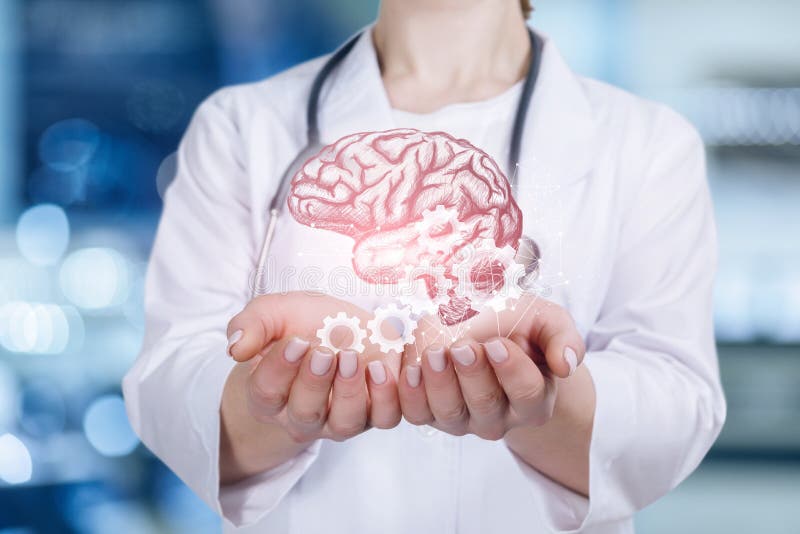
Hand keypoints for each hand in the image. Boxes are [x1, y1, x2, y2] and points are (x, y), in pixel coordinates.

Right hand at [220, 292, 400, 482]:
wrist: (349, 324)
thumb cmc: (306, 322)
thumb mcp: (276, 312)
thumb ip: (252, 325)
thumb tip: (235, 347)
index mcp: (271, 394)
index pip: (266, 393)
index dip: (278, 369)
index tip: (295, 342)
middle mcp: (304, 415)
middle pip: (304, 414)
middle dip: (312, 383)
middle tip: (323, 351)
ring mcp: (342, 418)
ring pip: (345, 423)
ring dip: (348, 392)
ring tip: (351, 358)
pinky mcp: (376, 412)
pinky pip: (384, 418)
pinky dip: (387, 398)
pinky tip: (381, 368)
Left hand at [398, 295, 585, 438]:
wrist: (485, 328)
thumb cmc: (519, 326)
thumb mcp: (546, 321)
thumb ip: (563, 338)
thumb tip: (567, 364)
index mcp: (533, 399)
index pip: (527, 393)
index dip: (512, 370)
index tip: (497, 344)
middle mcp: (498, 416)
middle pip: (486, 405)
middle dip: (472, 375)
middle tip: (462, 347)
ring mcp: (462, 419)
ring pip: (450, 412)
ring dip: (439, 383)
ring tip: (434, 353)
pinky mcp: (430, 414)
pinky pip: (418, 414)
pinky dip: (411, 394)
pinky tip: (409, 370)